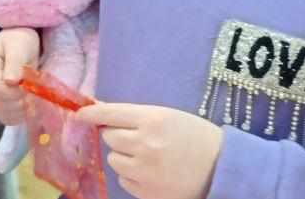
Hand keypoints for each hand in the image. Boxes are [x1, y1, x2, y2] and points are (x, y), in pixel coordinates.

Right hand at [0, 27, 40, 125]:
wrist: (18, 42)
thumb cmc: (20, 40)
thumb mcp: (20, 45)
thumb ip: (15, 62)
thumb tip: (10, 81)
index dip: (15, 91)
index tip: (28, 83)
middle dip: (20, 100)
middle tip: (32, 88)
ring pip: (3, 113)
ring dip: (22, 108)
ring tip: (30, 93)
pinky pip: (7, 117)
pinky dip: (20, 114)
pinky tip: (26, 102)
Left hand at [75, 103, 224, 198]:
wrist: (225, 169)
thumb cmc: (197, 138)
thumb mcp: (170, 117)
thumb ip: (137, 116)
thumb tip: (101, 113)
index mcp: (154, 119)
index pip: (109, 113)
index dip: (90, 113)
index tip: (78, 115)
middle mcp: (146, 143)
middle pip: (109, 137)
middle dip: (120, 137)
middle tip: (140, 140)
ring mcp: (145, 170)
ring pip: (113, 159)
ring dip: (125, 157)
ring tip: (149, 158)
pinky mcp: (148, 192)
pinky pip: (123, 180)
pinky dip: (133, 176)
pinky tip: (153, 174)